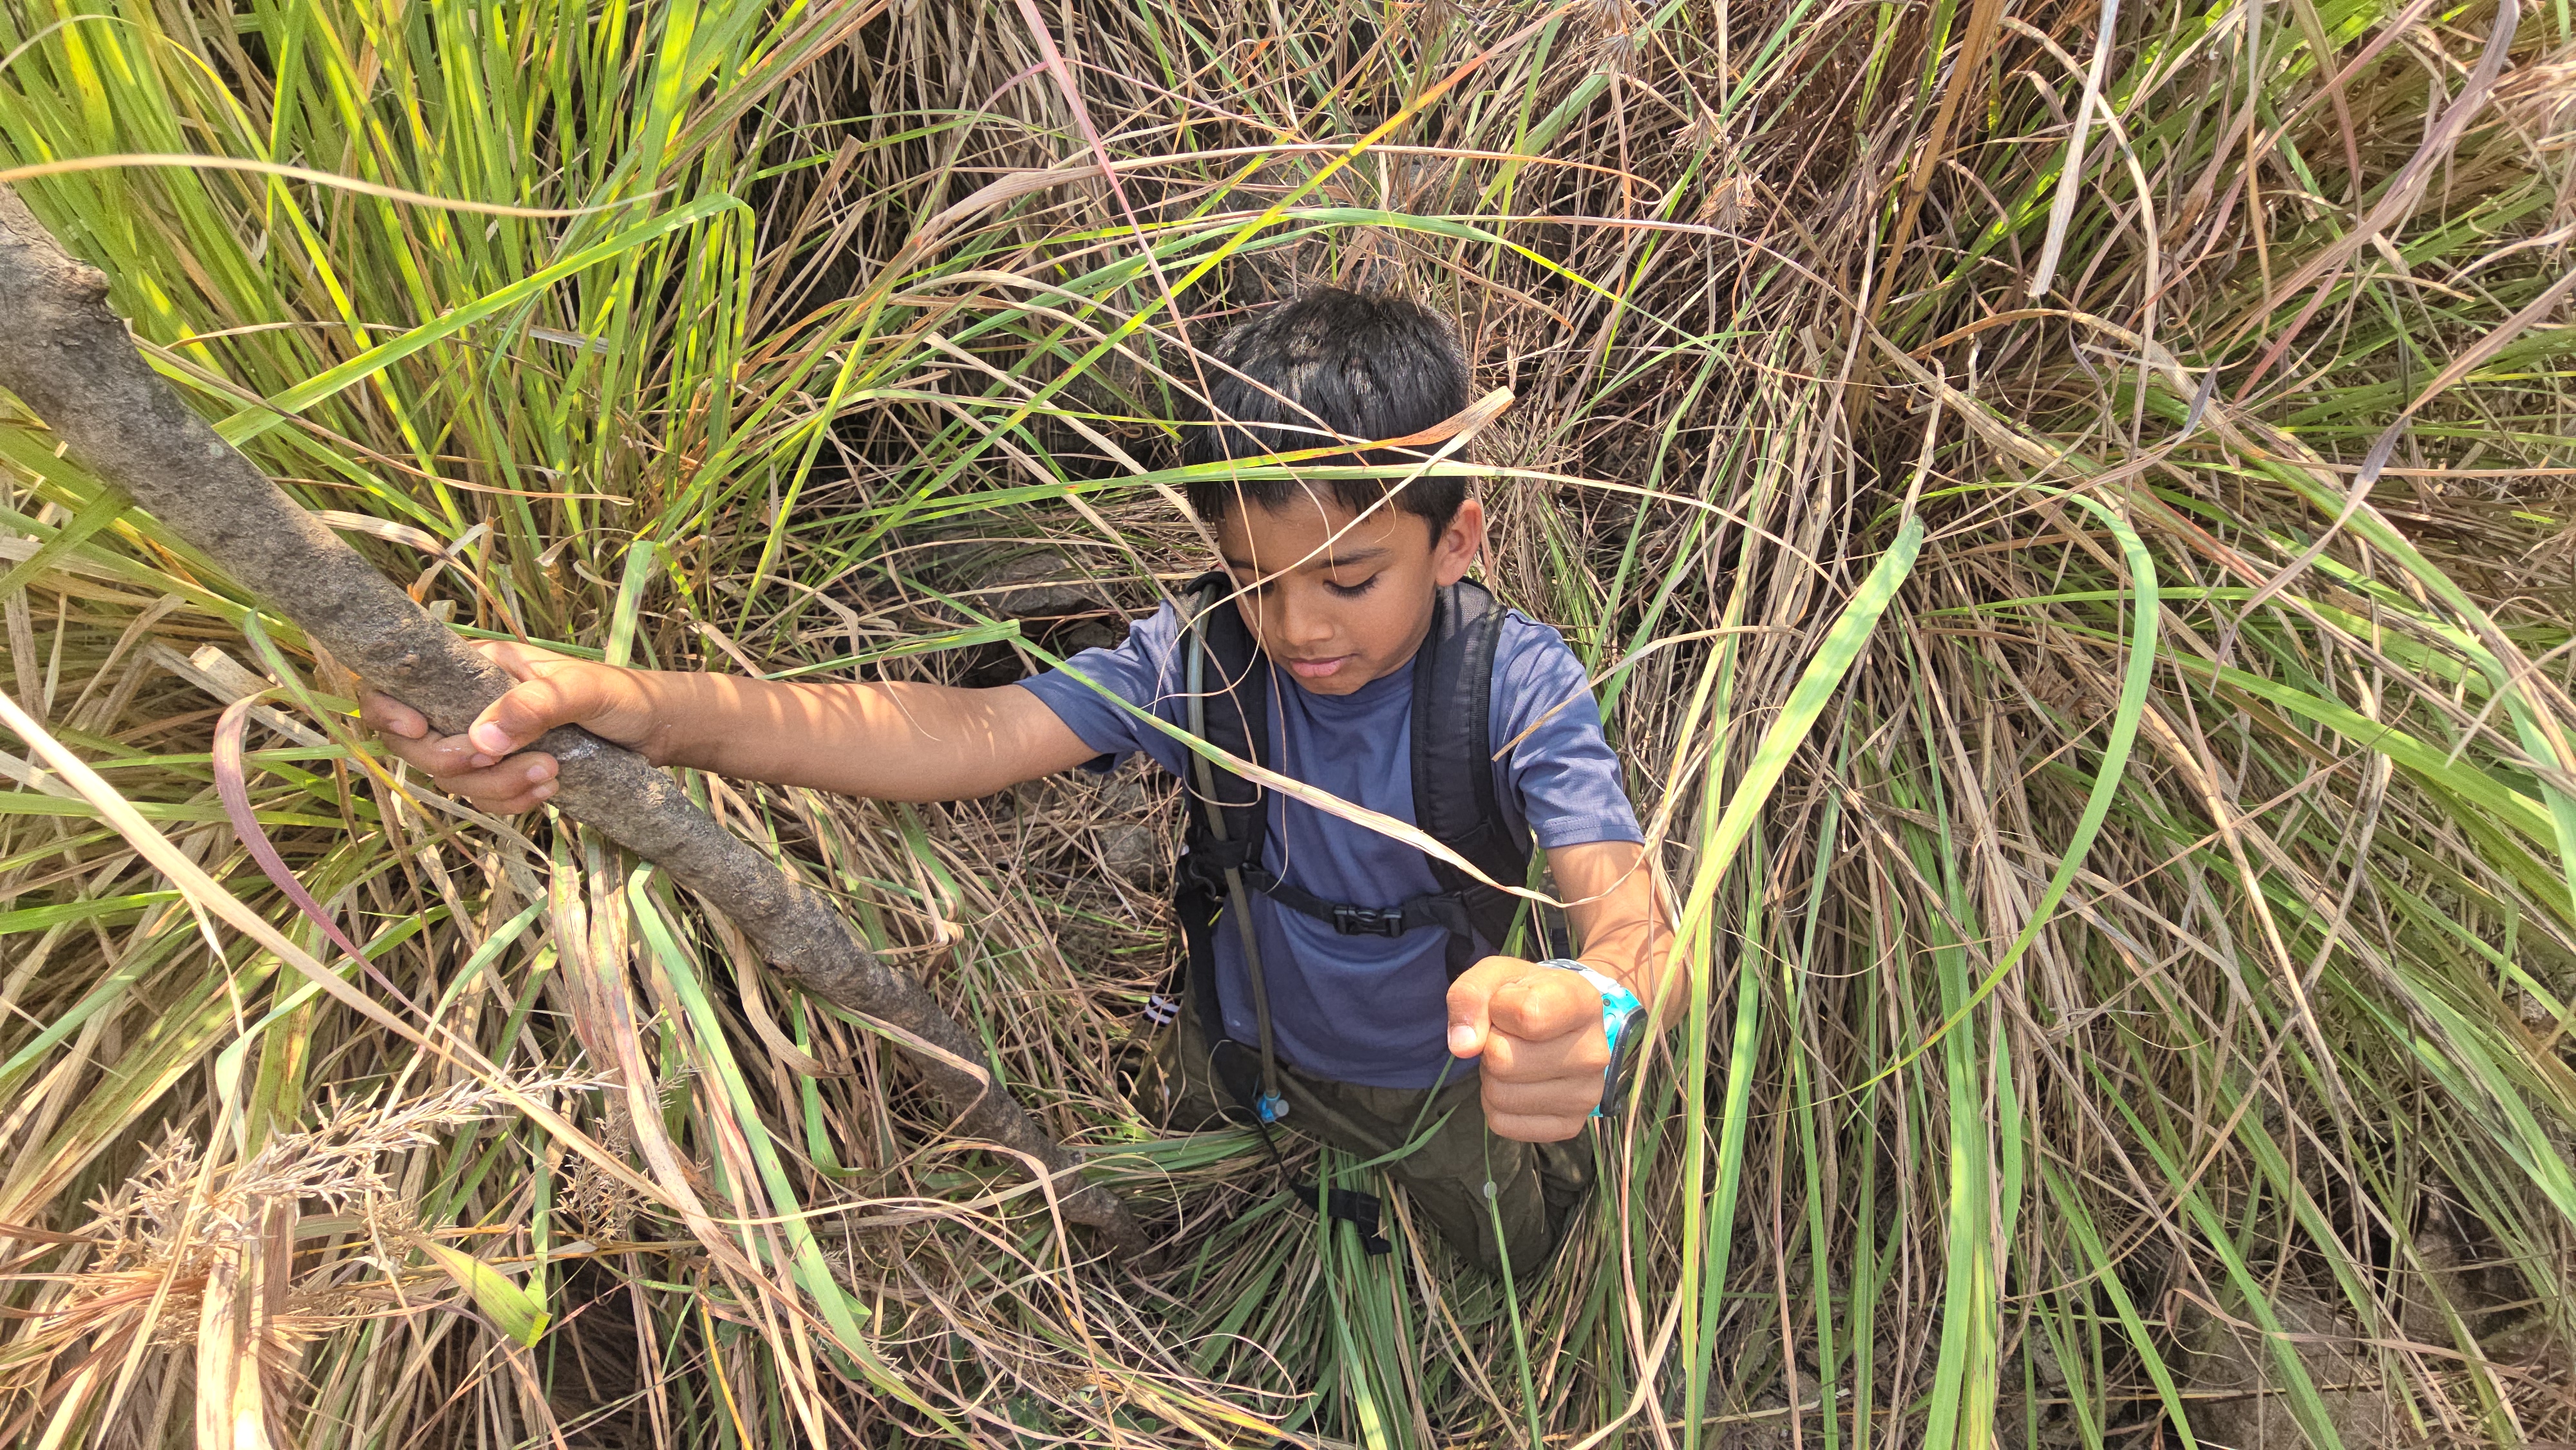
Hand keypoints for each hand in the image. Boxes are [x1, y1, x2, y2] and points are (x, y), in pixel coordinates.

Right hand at [358, 641, 659, 812]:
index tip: (418, 730)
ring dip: (494, 787)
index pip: (400, 683)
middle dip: (458, 763)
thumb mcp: (583, 689)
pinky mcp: (503, 771)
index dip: (389, 710)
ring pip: (452, 777)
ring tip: (550, 775)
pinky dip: (509, 801)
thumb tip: (481, 739)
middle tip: (514, 761)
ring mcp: (484, 739)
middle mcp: (468, 702)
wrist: (656, 730)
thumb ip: (535, 705)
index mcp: (475, 667)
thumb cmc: (622, 694)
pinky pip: (482, 798)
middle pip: (418, 744)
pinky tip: (548, 791)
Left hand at [1446, 956, 1610, 1141]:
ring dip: (1492, 1076)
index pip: (1526, 1016)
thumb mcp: (1496, 976)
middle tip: (1509, 1036)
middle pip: (1503, 1061)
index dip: (1498, 1008)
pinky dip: (1495, 1105)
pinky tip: (1518, 1083)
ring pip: (1499, 1095)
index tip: (1508, 1003)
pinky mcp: (1569, 1126)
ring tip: (1515, 1057)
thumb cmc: (1527, 995)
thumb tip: (1462, 1046)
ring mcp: (1586, 1096)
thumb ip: (1471, 995)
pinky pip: (1502, 1123)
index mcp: (1584, 1004)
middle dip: (1491, 1045)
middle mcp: (1594, 1054)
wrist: (1562, 1024)